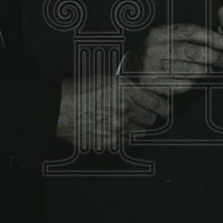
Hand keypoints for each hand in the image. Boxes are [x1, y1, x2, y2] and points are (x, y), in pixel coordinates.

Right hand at [55, 75, 169, 147]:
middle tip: (143, 115)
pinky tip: (115, 130)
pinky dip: (124, 138)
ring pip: (140, 132)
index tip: (165, 110)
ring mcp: (118, 128)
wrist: (58, 108)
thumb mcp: (106, 80)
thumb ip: (126, 89)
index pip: (156, 102)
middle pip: (150, 119)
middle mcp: (125, 109)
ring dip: (137, 128)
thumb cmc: (77, 91)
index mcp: (125, 90)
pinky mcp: (109, 142)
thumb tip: (140, 95)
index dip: (164, 107)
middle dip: (148, 117)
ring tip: (125, 123)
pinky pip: (126, 142)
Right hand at [124, 24, 222, 94]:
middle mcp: (154, 49)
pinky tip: (199, 81)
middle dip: (211, 56)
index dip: (209, 37)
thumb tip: (216, 40)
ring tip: (213, 70)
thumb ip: (186, 36)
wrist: (131, 67)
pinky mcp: (152, 84)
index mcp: (158, 33)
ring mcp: (152, 67)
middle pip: (189, 51)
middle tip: (221, 59)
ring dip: (205, 71)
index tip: (222, 42)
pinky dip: (193, 83)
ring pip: (186, 70)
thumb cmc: (155, 51)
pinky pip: (179, 85)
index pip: (188, 32)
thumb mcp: (165, 37)